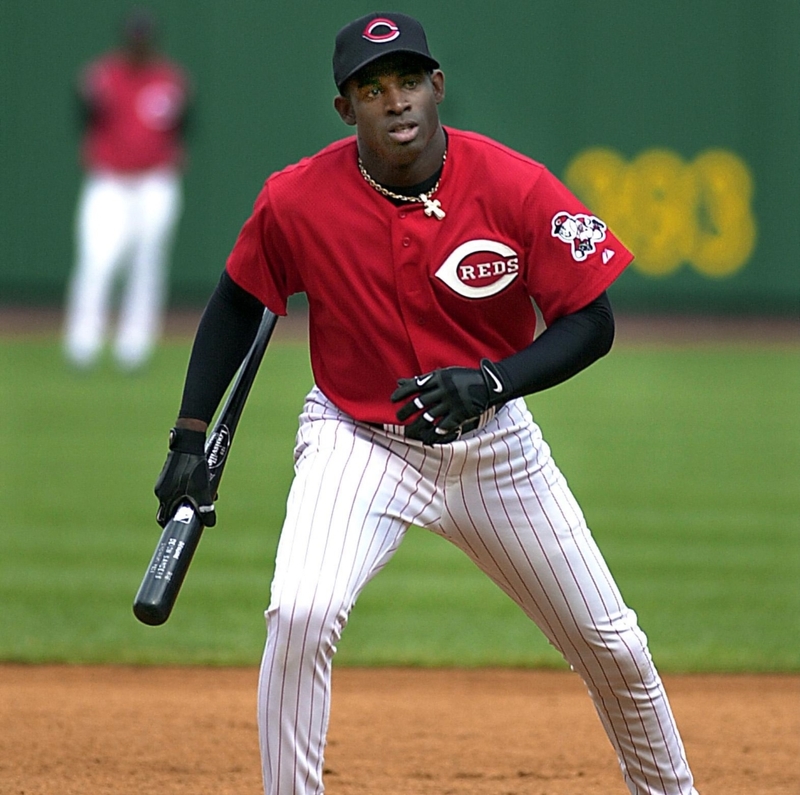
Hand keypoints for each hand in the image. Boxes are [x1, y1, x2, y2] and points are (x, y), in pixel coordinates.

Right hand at [154, 427, 216, 526]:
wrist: (188, 442)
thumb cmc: (193, 466)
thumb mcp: (201, 489)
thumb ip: (205, 507)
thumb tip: (210, 523)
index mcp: (164, 497)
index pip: (163, 519)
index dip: (172, 525)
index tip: (182, 529)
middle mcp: (160, 490)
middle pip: (172, 508)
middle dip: (186, 510)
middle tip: (200, 510)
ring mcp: (164, 481)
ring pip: (177, 496)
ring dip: (190, 498)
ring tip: (205, 493)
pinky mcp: (169, 472)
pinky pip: (178, 486)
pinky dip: (188, 488)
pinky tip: (202, 481)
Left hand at [390, 359, 508, 444]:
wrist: (489, 383)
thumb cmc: (463, 378)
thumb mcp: (444, 374)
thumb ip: (422, 380)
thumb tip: (400, 382)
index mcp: (439, 378)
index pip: (415, 386)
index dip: (402, 393)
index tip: (392, 400)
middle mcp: (444, 389)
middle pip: (420, 402)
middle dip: (406, 411)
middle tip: (398, 418)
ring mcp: (453, 402)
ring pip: (430, 416)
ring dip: (418, 425)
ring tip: (409, 432)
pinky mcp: (462, 412)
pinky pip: (446, 424)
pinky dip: (438, 431)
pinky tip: (431, 436)